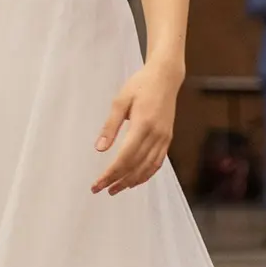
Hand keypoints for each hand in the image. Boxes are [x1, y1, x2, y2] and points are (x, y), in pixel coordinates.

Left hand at [91, 60, 181, 194]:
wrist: (165, 77)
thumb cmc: (140, 85)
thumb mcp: (120, 101)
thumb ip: (110, 126)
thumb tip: (99, 149)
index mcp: (142, 125)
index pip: (124, 158)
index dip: (110, 173)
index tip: (97, 183)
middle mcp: (156, 135)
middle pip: (135, 166)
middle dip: (117, 181)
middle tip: (101, 190)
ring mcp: (164, 138)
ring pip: (148, 168)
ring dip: (131, 181)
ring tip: (116, 189)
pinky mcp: (168, 138)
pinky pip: (157, 162)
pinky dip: (146, 175)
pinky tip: (135, 180)